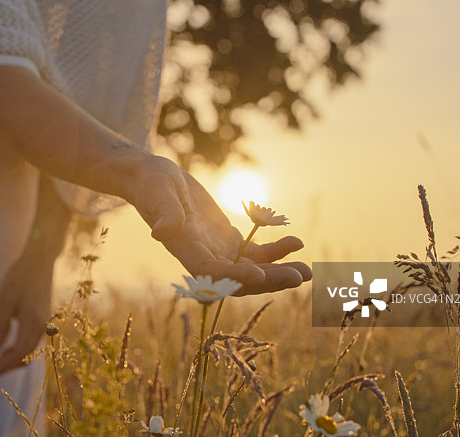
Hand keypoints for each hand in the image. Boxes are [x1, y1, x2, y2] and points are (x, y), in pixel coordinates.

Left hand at [0, 178, 71, 377]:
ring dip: (11, 359)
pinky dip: (17, 349)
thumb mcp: (5, 299)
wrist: (40, 260)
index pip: (17, 353)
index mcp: (33, 322)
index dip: (1, 365)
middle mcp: (42, 326)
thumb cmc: (20, 276)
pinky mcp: (41, 318)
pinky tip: (4, 348)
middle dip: (4, 366)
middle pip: (24, 355)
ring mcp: (43, 323)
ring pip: (28, 350)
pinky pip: (30, 341)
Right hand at [130, 156, 310, 293]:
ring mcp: (217, 251)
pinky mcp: (227, 240)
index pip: (212, 271)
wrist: (153, 179)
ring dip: (279, 271)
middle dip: (269, 280)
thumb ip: (164, 213)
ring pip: (252, 269)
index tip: (261, 274)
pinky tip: (296, 243)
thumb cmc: (152, 183)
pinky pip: (255, 253)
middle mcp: (203, 257)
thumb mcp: (158, 193)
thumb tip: (160, 233)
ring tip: (307, 270)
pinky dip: (276, 251)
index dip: (235, 275)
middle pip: (238, 279)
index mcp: (185, 248)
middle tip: (300, 276)